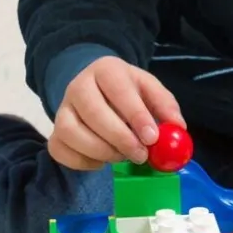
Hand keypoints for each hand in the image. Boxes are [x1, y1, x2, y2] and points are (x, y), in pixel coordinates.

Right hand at [49, 57, 184, 169]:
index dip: (135, 114)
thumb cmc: (127, 91)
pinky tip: (101, 161)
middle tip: (141, 155)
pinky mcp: (54, 132)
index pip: (118, 89)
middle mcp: (78, 86)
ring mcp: (61, 109)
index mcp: (106, 70)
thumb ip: (165, 106)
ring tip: (122, 156)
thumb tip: (178, 127)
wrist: (96, 89)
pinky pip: (60, 150)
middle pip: (93, 112)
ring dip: (101, 151)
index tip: (152, 137)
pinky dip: (83, 162)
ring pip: (71, 132)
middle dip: (120, 138)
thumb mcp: (149, 89)